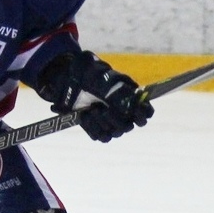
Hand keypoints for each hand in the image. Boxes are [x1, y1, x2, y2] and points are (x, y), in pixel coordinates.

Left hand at [36, 51, 153, 143]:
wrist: (67, 80)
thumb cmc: (90, 76)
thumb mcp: (107, 82)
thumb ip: (122, 96)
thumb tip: (133, 109)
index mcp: (130, 97)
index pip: (146, 112)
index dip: (143, 114)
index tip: (136, 113)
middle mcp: (123, 112)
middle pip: (129, 126)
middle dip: (116, 119)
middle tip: (105, 109)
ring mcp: (110, 121)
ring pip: (116, 133)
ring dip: (103, 122)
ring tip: (92, 110)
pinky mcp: (97, 129)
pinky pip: (101, 137)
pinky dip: (93, 127)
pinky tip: (85, 115)